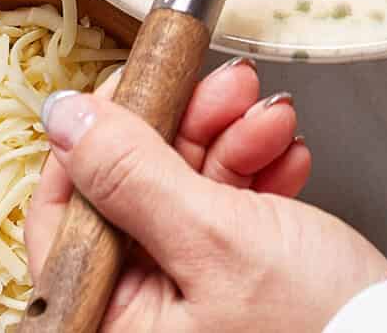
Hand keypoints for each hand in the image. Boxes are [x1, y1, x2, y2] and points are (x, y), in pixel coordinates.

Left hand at [25, 57, 386, 332]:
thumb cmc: (320, 330)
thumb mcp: (216, 239)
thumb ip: (133, 174)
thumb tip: (66, 118)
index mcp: (111, 324)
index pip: (66, 211)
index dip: (101, 135)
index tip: (144, 79)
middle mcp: (140, 316)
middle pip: (131, 190)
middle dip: (188, 127)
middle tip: (230, 86)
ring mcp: (188, 299)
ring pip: (184, 188)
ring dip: (232, 140)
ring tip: (275, 121)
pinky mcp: (233, 282)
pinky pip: (226, 210)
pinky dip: (256, 174)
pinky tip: (285, 158)